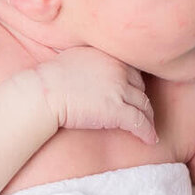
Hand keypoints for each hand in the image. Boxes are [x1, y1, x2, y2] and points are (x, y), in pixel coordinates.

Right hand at [34, 47, 157, 144]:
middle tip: (143, 111)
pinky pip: (139, 122)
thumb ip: (91, 59)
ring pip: (143, 105)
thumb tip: (91, 65)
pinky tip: (150, 139)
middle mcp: (118, 69)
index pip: (131, 70)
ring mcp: (119, 89)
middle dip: (141, 99)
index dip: (134, 83)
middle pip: (140, 86)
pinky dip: (147, 132)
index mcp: (108, 54)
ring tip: (149, 126)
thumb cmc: (50, 78)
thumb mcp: (75, 57)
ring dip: (148, 117)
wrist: (44, 92)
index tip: (134, 93)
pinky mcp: (116, 110)